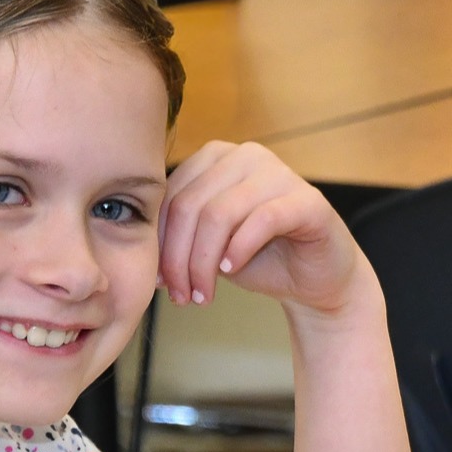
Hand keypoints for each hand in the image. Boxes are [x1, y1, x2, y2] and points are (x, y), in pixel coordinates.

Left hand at [157, 141, 366, 317]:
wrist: (315, 278)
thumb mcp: (207, 245)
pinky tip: (230, 272)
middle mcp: (246, 155)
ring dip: (204, 263)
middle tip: (180, 296)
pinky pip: (261, 220)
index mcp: (216, 158)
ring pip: (220, 214)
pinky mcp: (307, 200)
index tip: (160, 282)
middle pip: (191, 205)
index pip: (171, 196)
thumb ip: (178, 234)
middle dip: (178, 258)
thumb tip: (136, 247)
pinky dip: (239, 250)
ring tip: (203, 295)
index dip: (160, 243)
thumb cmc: (259, 257)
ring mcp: (279, 173)